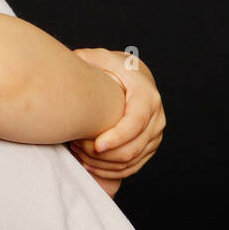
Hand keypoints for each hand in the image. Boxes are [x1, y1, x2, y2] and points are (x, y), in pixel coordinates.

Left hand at [68, 48, 164, 193]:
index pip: (136, 122)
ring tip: (77, 153)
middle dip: (103, 154)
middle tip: (76, 147)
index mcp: (146, 96)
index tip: (96, 145)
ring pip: (131, 161)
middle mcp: (156, 117)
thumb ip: (87, 58)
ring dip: (103, 163)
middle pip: (133, 147)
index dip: (117, 137)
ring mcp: (154, 135)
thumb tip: (72, 59)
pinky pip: (131, 167)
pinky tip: (88, 165)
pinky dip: (110, 171)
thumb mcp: (102, 58)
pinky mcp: (149, 147)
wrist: (135, 79)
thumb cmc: (115, 69)